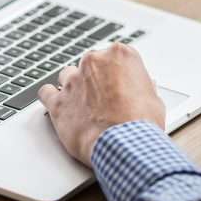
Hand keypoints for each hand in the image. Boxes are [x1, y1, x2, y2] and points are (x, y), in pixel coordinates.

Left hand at [37, 43, 165, 165]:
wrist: (124, 145)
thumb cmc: (141, 124)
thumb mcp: (154, 100)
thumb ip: (142, 87)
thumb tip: (142, 87)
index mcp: (120, 55)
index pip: (115, 57)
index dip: (118, 74)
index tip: (120, 85)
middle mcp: (94, 62)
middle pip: (90, 64)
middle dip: (95, 79)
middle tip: (104, 99)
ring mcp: (73, 80)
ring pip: (67, 75)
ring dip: (74, 87)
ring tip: (83, 105)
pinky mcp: (58, 101)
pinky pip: (46, 93)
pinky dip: (50, 98)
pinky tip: (59, 105)